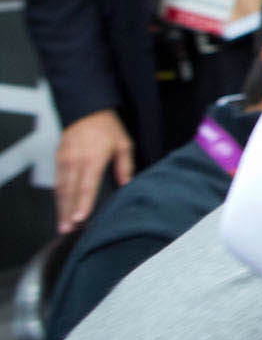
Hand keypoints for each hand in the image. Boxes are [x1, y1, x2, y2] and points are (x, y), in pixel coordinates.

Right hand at [56, 109, 132, 232]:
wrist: (87, 109)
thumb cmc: (108, 127)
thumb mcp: (124, 144)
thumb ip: (125, 166)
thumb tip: (127, 185)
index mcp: (94, 158)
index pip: (87, 185)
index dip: (83, 203)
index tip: (79, 218)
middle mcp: (76, 161)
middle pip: (70, 192)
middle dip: (67, 212)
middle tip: (66, 230)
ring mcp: (65, 160)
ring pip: (61, 189)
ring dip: (61, 208)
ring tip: (63, 226)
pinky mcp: (58, 160)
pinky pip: (57, 182)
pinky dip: (59, 197)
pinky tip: (62, 208)